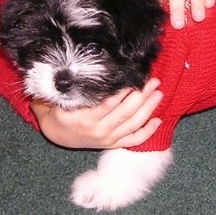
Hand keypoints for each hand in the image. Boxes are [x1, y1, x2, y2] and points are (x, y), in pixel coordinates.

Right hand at [31, 78, 162, 148]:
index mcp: (83, 118)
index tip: (134, 77)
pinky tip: (158, 121)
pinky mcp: (112, 144)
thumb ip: (70, 89)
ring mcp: (107, 138)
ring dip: (148, 109)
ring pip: (132, 124)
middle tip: (153, 81)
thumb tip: (79, 71)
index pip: (108, 103)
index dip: (123, 91)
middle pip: (125, 112)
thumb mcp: (56, 100)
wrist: (56, 136)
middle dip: (141, 96)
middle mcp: (97, 130)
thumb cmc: (58, 112)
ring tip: (158, 94)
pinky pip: (133, 140)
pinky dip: (147, 132)